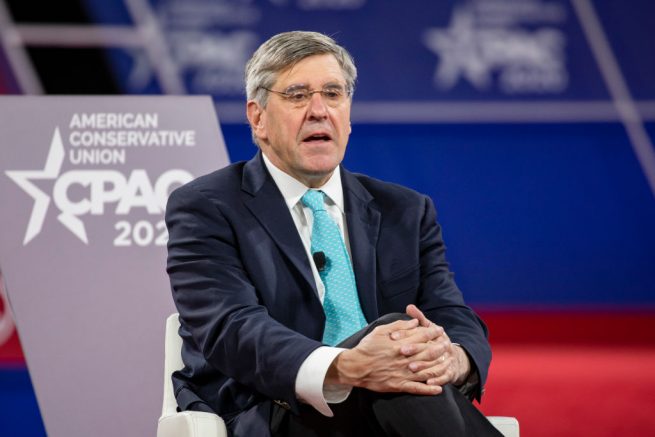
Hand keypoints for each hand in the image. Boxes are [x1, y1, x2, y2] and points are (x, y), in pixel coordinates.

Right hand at [326, 318, 443, 394]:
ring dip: (439, 366)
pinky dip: (428, 389)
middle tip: (447, 344)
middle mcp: (404, 358)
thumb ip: (399, 326)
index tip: (440, 330)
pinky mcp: (398, 385)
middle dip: (440, 347)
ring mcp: (402, 373)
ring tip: (447, 363)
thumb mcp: (380, 330)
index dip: (433, 332)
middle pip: (428, 352)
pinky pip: (416, 388)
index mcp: (399, 344)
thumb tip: (414, 322)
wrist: (355, 367)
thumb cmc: (367, 347)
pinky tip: (438, 388)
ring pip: (426, 370)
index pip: (422, 336)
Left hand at [392, 305, 470, 385]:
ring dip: (423, 367)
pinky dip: (437, 381)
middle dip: (415, 350)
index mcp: (436, 336)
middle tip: (401, 351)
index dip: (406, 334)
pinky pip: (443, 378)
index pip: (420, 334)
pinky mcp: (448, 374)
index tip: (393, 336)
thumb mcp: (428, 328)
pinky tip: (428, 384)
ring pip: (435, 365)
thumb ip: (419, 318)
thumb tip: (409, 306)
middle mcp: (442, 348)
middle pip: (428, 349)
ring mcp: (446, 361)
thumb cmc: (435, 341)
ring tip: (411, 368)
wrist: (453, 358)